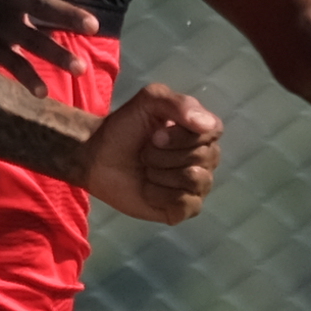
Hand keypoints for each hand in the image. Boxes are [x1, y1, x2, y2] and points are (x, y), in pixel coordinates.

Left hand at [88, 86, 222, 224]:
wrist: (98, 158)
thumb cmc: (125, 128)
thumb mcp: (149, 101)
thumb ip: (179, 103)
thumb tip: (207, 125)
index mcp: (202, 132)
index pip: (213, 131)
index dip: (182, 135)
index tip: (155, 135)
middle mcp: (205, 159)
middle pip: (203, 157)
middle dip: (164, 154)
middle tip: (145, 153)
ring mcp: (196, 186)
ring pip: (195, 180)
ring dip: (160, 173)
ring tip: (146, 169)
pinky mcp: (183, 209)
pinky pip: (185, 204)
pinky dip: (159, 195)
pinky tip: (147, 189)